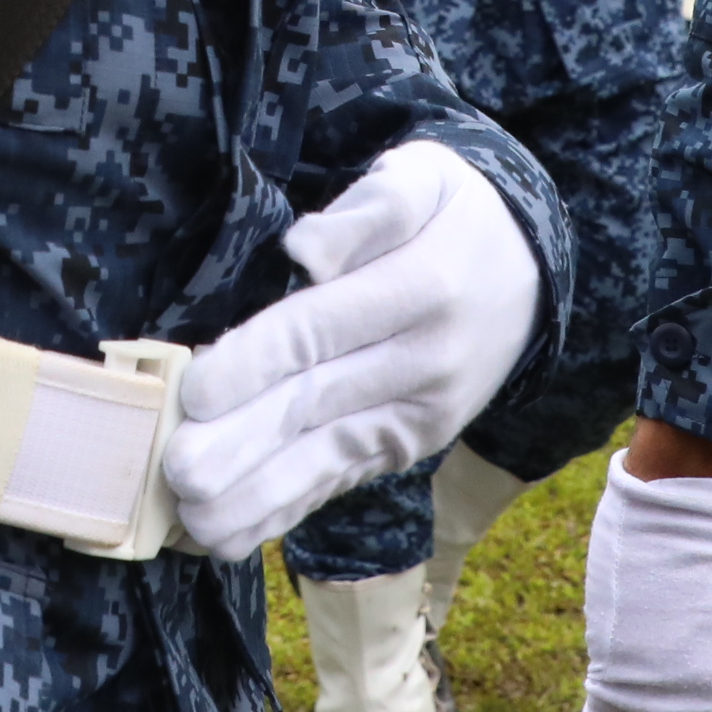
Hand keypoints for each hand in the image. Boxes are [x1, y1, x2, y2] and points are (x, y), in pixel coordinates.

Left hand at [162, 143, 539, 556]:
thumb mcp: (424, 176)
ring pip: (327, 457)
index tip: (195, 392)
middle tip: (177, 471)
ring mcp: (420, 415)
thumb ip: (369, 209)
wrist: (534, 270)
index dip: (257, 362)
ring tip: (194, 520)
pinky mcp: (409, 446)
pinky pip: (341, 479)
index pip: (324, 329)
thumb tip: (307, 250)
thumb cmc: (454, 211)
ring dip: (257, 494)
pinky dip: (284, 510)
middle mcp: (426, 363)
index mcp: (423, 286)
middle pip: (318, 404)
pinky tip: (232, 535)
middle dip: (243, 443)